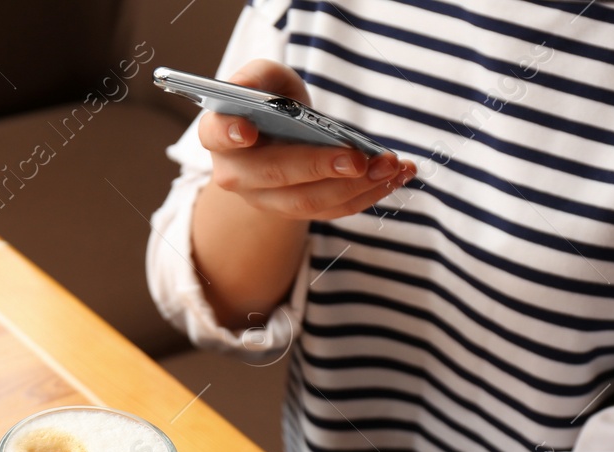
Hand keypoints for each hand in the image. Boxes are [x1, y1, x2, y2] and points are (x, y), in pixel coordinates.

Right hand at [199, 59, 416, 221]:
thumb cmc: (270, 100)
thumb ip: (256, 77)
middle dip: (319, 168)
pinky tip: (396, 175)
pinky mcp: (296, 212)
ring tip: (391, 165)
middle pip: (274, 175)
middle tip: (359, 159)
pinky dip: (367, 195)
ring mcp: (265, 199)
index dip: (230, 133)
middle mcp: (236, 174)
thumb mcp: (265, 78)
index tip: (248, 131)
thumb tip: (250, 89)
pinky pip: (332, 210)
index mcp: (219, 135)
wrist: (278, 134)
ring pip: (308, 201)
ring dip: (355, 186)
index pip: (218, 135)